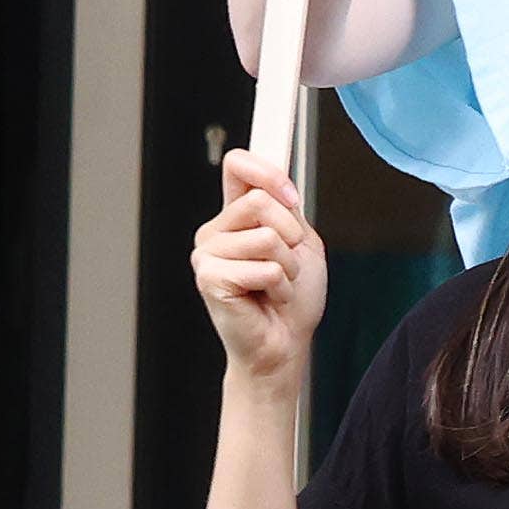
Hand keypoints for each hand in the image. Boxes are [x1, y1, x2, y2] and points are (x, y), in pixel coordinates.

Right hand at [195, 144, 324, 392]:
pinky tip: (268, 299)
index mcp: (236, 216)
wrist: (285, 343)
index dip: (268, 172)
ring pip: (267, 237)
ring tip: (276, 285)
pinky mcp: (208, 278)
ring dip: (288, 267)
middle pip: (260, 201)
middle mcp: (215, 230)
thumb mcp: (301, 244)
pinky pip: (265, 268)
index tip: (292, 198)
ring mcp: (207, 253)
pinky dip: (281, 287)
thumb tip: (280, 182)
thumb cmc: (293, 297)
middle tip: (287, 266)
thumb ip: (288, 211)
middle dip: (291, 237)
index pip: (238, 166)